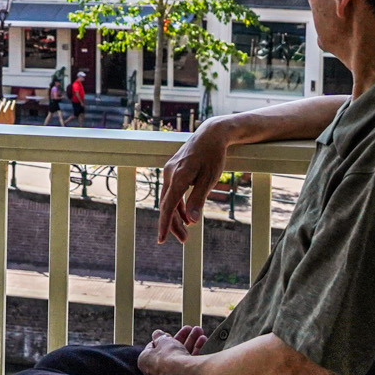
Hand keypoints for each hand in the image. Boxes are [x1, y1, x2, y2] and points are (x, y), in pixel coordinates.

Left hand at [137, 327, 206, 374]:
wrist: (183, 373)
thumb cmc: (169, 356)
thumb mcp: (163, 340)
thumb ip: (160, 336)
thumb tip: (156, 333)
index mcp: (145, 361)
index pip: (153, 347)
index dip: (163, 338)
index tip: (170, 334)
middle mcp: (155, 370)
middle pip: (170, 350)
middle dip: (183, 337)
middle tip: (190, 329)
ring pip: (181, 354)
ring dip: (191, 341)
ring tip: (199, 331)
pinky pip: (188, 362)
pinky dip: (195, 351)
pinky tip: (203, 340)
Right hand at [158, 119, 231, 243]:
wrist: (211, 134)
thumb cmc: (213, 155)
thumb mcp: (210, 179)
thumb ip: (198, 200)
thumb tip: (192, 221)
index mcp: (178, 176)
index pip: (168, 205)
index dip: (165, 224)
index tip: (162, 239)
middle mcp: (170, 173)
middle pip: (167, 204)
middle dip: (173, 224)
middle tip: (183, 240)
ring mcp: (170, 171)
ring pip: (168, 199)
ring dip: (176, 216)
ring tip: (186, 231)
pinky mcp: (174, 170)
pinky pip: (172, 191)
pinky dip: (178, 204)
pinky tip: (186, 214)